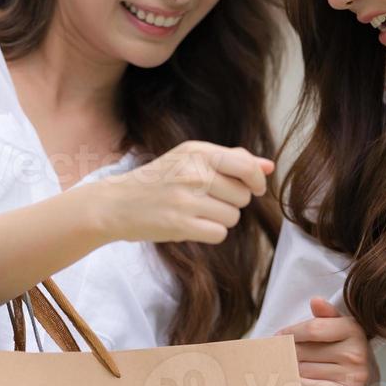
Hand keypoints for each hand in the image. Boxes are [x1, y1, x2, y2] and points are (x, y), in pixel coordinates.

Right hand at [94, 141, 272, 244]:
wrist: (117, 203)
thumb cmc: (159, 180)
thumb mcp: (191, 159)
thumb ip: (232, 160)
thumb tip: (269, 166)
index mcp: (198, 151)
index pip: (247, 167)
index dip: (257, 182)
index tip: (255, 189)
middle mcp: (193, 172)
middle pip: (243, 196)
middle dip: (232, 202)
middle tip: (206, 200)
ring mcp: (187, 199)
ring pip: (233, 217)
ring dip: (220, 219)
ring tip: (196, 212)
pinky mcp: (180, 224)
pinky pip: (219, 234)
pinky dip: (210, 233)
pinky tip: (191, 225)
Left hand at [277, 297, 378, 385]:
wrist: (366, 378)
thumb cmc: (345, 347)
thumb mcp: (340, 326)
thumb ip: (327, 314)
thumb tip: (315, 301)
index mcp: (353, 329)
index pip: (313, 329)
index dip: (291, 332)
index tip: (277, 336)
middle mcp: (356, 353)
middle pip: (304, 351)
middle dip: (286, 351)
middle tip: (277, 353)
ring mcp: (353, 375)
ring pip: (303, 370)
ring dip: (290, 368)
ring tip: (287, 366)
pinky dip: (299, 385)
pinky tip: (294, 381)